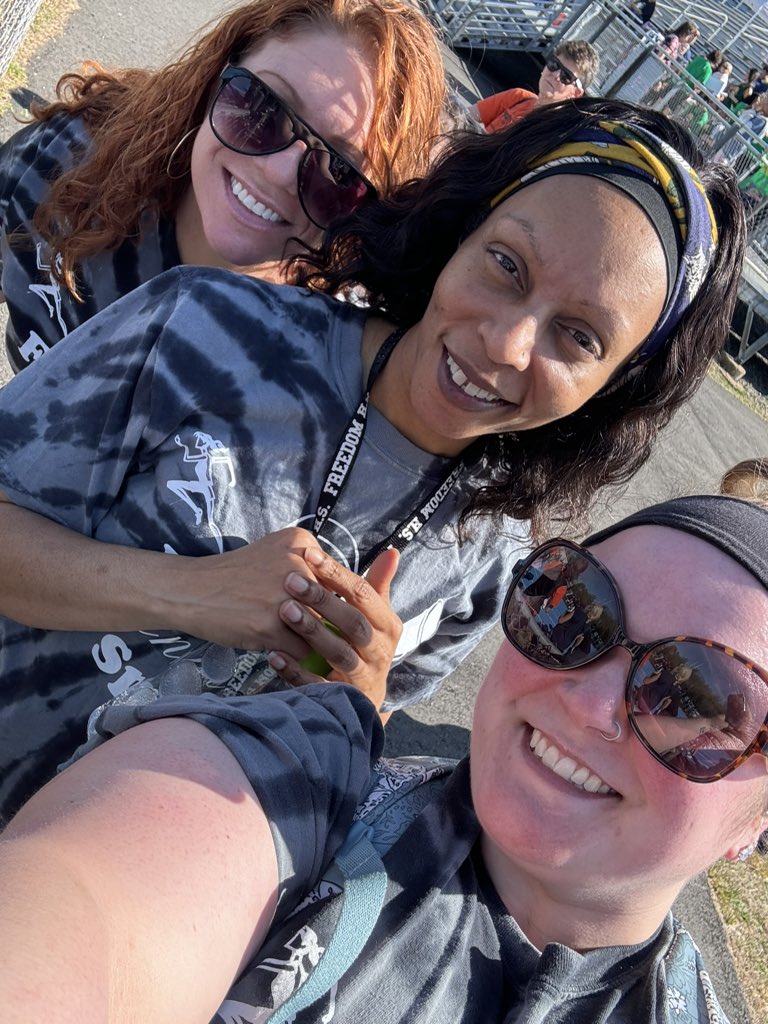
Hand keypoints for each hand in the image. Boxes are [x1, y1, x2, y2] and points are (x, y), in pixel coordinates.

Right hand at [177, 527, 327, 657]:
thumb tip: (341, 597)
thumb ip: (309, 564)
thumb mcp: (275, 551)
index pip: (338, 580)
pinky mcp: (271, 627)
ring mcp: (285, 598)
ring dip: (311, 641)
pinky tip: (280, 648)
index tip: (324, 612)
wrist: (192, 589)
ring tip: (298, 642)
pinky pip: (302, 651)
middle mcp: (298, 566)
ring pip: (320, 631)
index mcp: (303, 544)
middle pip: (332, 607)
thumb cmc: (236, 574)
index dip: (332, 601)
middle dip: (326, 623)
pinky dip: (294, 655)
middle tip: (315, 633)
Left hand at [266, 547, 401, 709]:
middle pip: (353, 623)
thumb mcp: (376, 618)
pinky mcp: (344, 700)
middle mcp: (380, 652)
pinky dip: (296, 671)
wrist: (368, 698)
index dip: (337, 574)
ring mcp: (363, 677)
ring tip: (284, 610)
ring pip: (339, 654)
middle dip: (322, 601)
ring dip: (312, 632)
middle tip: (290, 580)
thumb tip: (392, 552)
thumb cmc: (366, 646)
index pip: (364, 595)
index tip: (309, 554)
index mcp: (388, 626)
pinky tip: (274, 654)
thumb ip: (377, 586)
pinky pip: (320, 686)